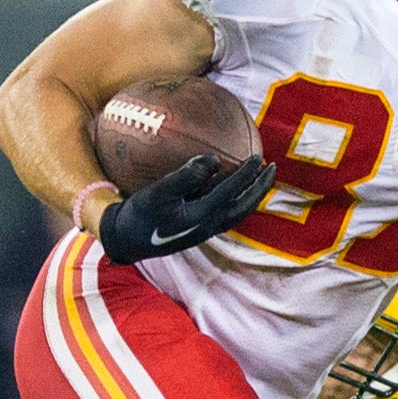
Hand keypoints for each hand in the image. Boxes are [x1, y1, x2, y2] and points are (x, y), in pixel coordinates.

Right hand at [97, 153, 272, 263]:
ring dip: (251, 195)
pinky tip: (232, 188)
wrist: (125, 241)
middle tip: (271, 168)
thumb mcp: (158, 192)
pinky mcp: (197, 229)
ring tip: (259, 178)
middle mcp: (208, 226)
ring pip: (237, 213)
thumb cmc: (139, 215)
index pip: (230, 192)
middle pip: (243, 207)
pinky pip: (225, 213)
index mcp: (200, 217)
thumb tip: (214, 161)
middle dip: (259, 188)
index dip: (246, 175)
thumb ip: (186, 176)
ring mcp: (204, 230)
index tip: (257, 157)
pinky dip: (235, 199)